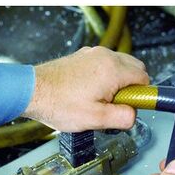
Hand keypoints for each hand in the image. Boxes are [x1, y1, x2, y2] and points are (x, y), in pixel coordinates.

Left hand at [23, 46, 149, 131]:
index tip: (131, 106)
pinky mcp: (83, 57)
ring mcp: (92, 54)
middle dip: (131, 88)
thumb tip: (133, 115)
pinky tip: (89, 93)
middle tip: (115, 105)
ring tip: (100, 101)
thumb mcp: (96, 119)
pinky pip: (104, 65)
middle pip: (135, 69)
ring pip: (120, 66)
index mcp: (112, 69)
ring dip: (118, 83)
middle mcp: (104, 56)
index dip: (141, 95)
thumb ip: (123, 118)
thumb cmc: (58, 103)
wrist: (31, 92)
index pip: (144, 78)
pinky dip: (104, 78)